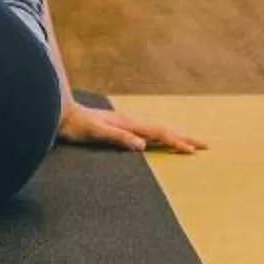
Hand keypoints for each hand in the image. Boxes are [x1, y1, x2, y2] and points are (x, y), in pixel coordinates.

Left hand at [57, 100, 203, 153]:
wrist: (59, 113)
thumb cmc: (76, 125)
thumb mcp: (97, 133)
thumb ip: (118, 138)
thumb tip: (143, 145)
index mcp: (128, 124)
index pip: (159, 133)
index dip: (176, 142)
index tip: (193, 150)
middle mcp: (129, 121)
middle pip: (162, 129)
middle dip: (183, 138)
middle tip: (204, 145)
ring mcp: (124, 123)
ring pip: (155, 130)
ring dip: (173, 136)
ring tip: (187, 142)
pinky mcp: (118, 127)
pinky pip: (145, 132)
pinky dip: (158, 137)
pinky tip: (157, 139)